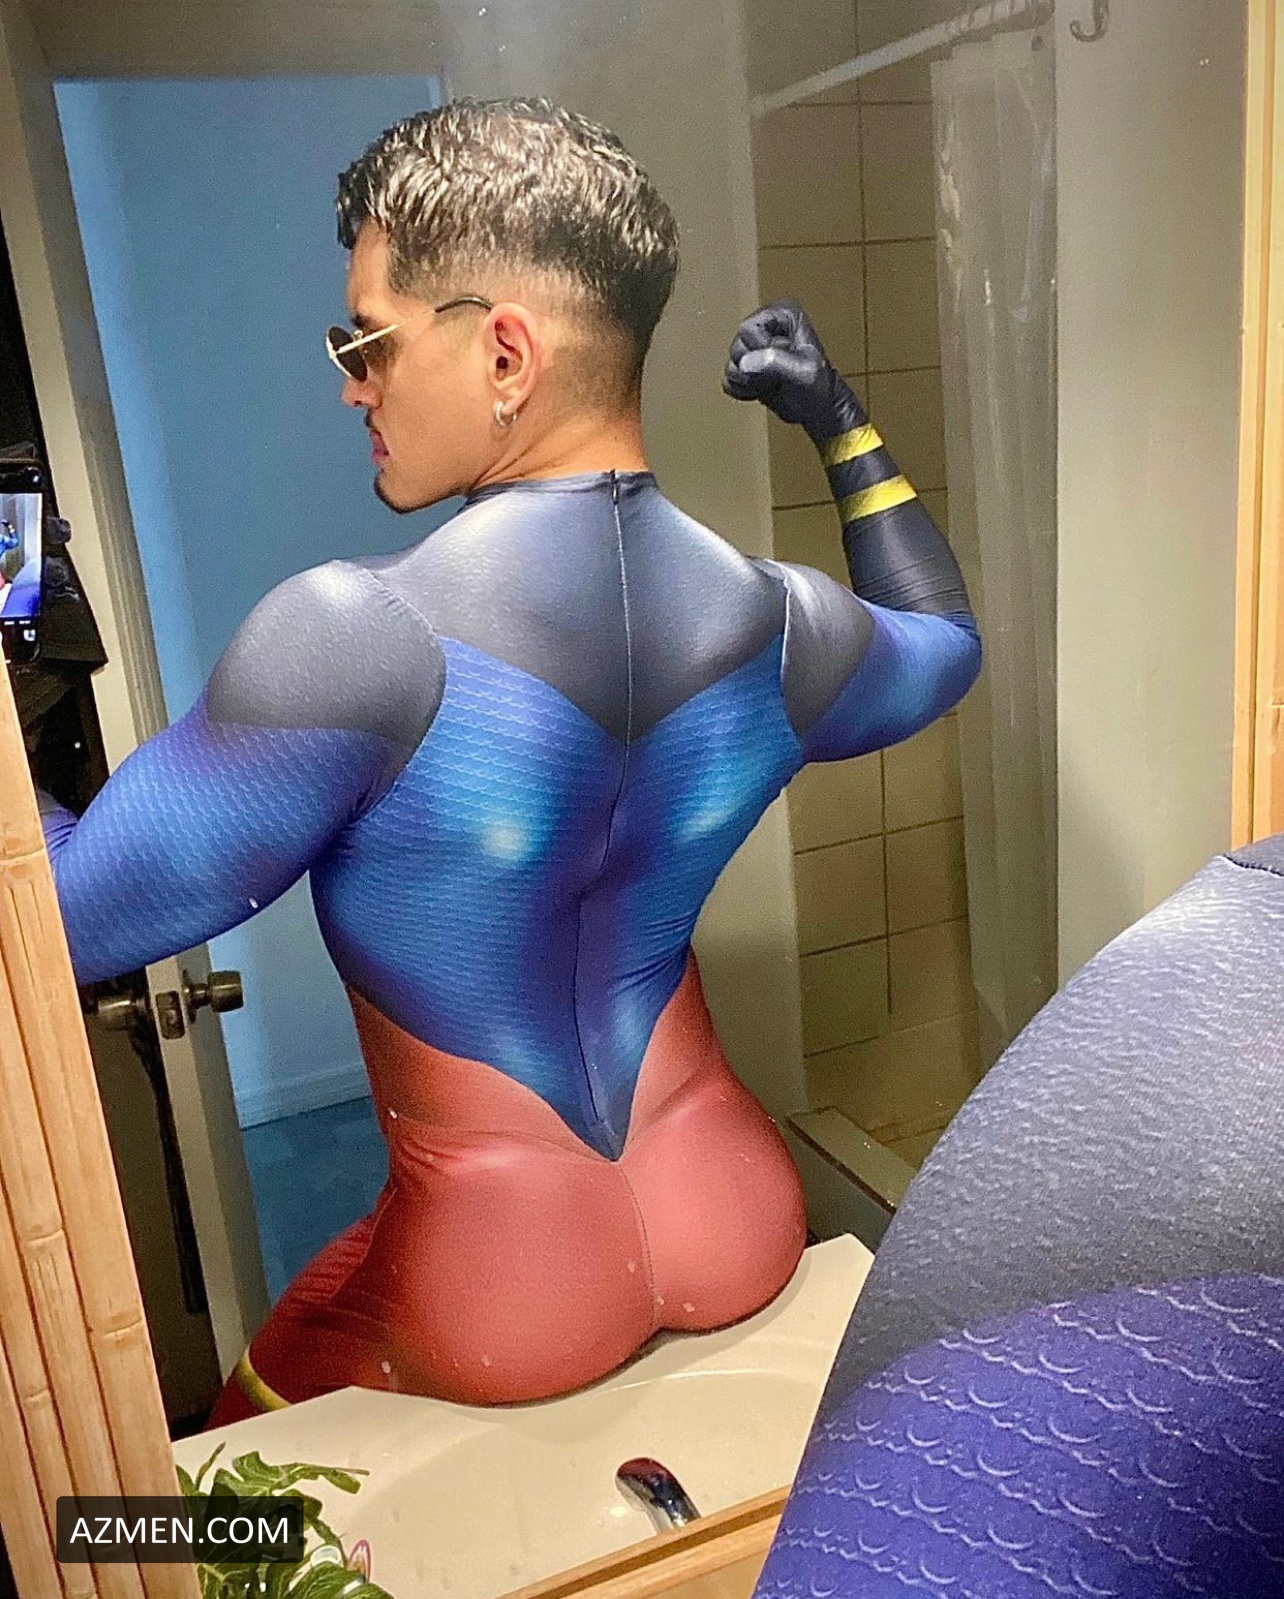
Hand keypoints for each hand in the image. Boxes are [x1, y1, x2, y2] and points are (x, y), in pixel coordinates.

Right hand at [722, 301, 863, 438]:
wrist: (817, 409)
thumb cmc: (819, 387)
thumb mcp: (804, 372)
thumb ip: (776, 362)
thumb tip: (746, 362)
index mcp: (783, 315)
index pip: (749, 328)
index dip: (760, 349)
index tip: (781, 359)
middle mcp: (765, 326)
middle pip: (737, 347)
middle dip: (754, 368)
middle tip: (777, 375)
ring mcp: (753, 347)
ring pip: (731, 364)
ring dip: (749, 381)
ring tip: (771, 383)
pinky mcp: (745, 367)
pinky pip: (727, 379)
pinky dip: (742, 390)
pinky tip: (760, 390)